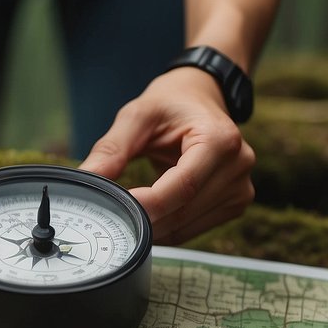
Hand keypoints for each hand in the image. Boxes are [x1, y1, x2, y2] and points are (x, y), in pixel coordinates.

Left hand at [79, 68, 254, 244]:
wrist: (201, 97)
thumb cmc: (171, 103)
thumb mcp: (138, 116)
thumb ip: (112, 149)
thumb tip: (86, 179)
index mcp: (220, 140)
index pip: (183, 186)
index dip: (147, 204)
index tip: (115, 208)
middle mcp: (238, 166)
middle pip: (183, 211)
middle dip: (144, 219)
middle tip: (109, 215)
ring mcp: (241, 188)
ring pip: (187, 227)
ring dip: (153, 228)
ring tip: (127, 213)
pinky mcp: (235, 203)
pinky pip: (193, 230)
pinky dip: (166, 228)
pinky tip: (149, 215)